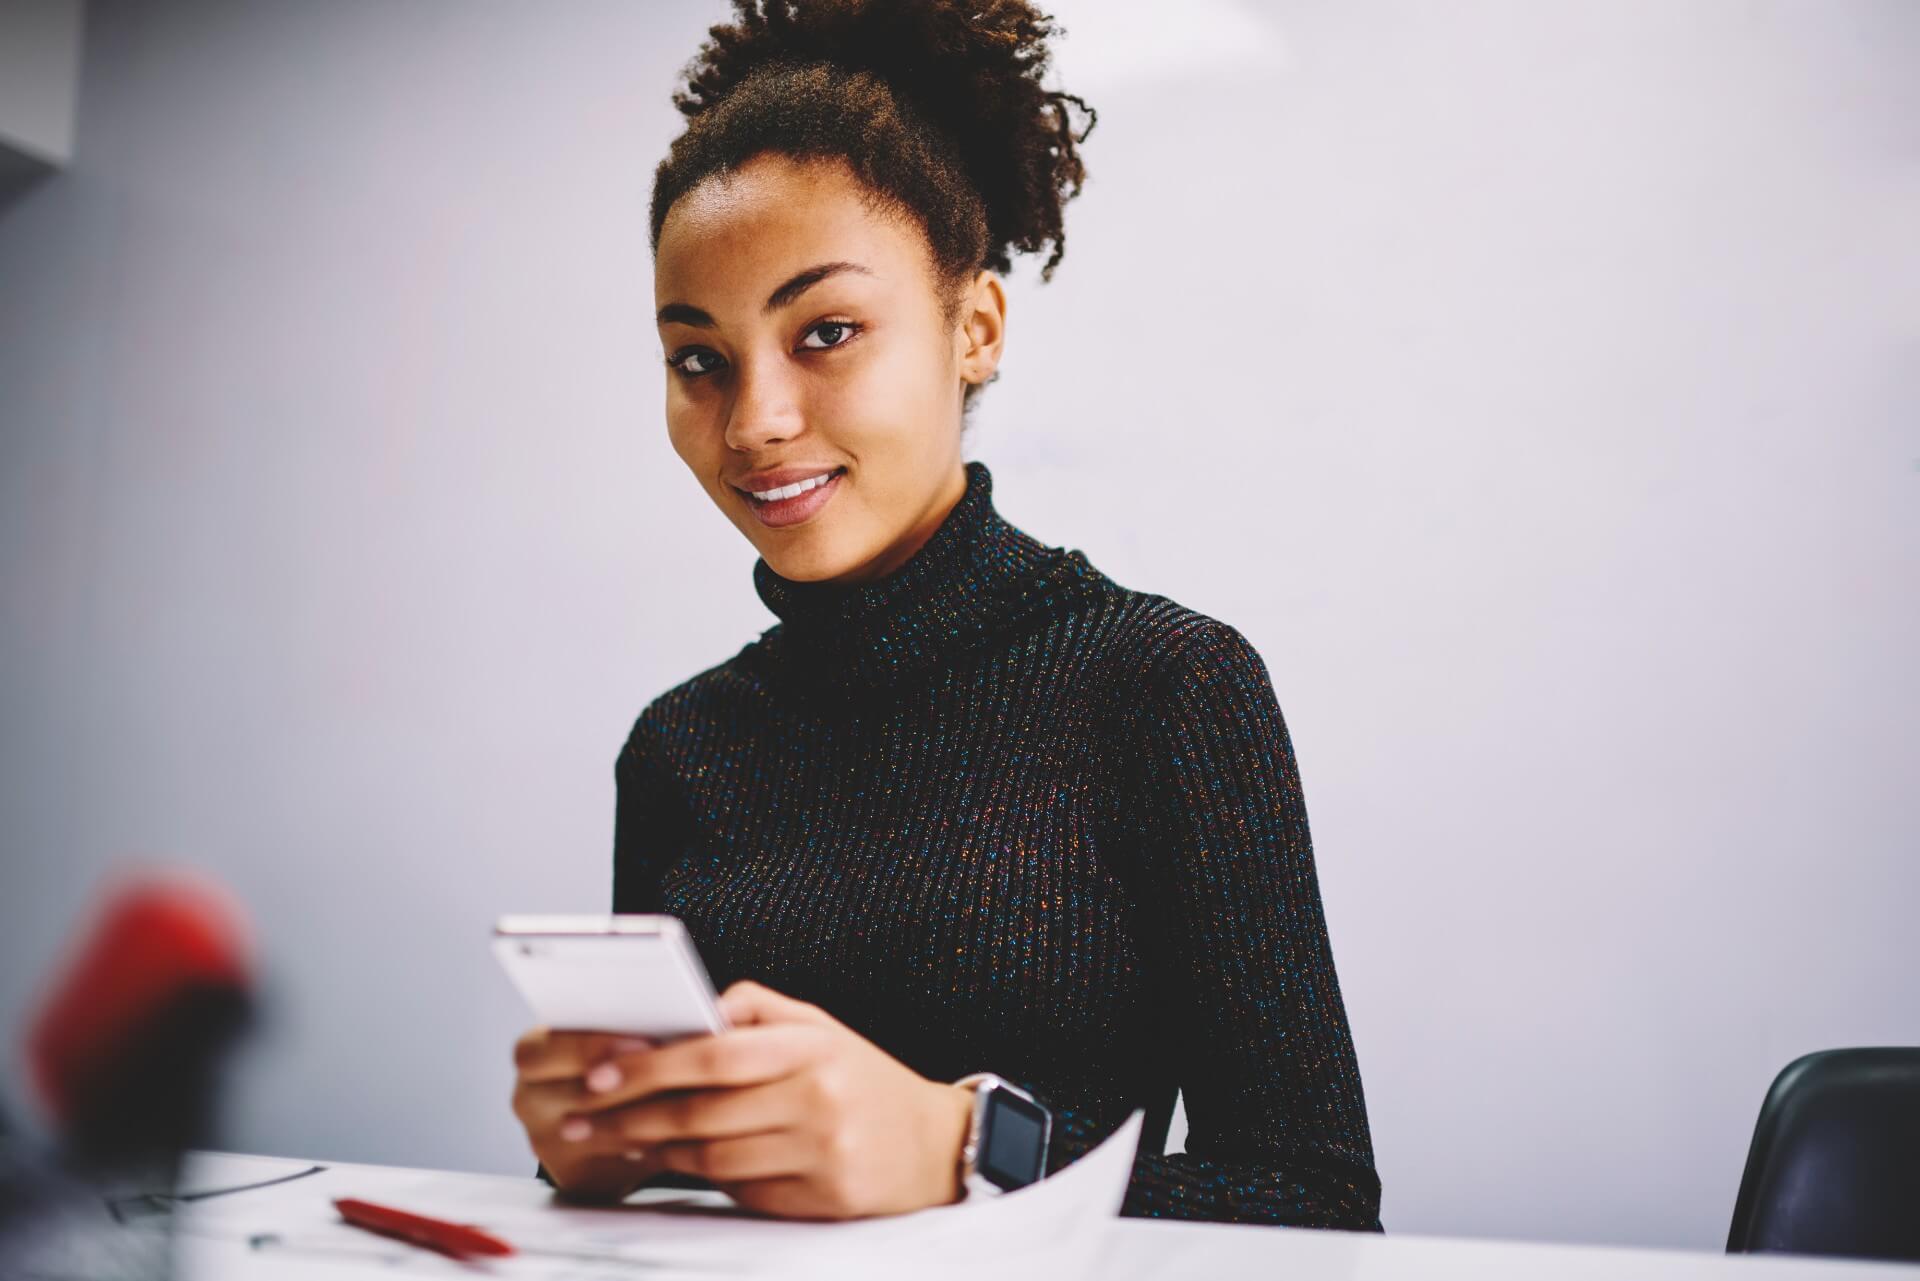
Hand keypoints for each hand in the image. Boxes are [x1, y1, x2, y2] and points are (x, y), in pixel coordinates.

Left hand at [539, 979, 974, 1218]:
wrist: (932, 1145)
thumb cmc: (863, 1078)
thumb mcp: (819, 1027)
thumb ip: (754, 1010)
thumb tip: (686, 1009)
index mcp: (811, 1047)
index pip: (714, 1053)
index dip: (650, 1065)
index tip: (600, 1073)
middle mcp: (818, 1098)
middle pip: (702, 1112)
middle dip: (632, 1115)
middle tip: (584, 1116)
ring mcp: (821, 1154)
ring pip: (713, 1158)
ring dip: (656, 1151)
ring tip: (619, 1139)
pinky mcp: (821, 1200)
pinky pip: (742, 1191)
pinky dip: (699, 1179)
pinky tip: (672, 1165)